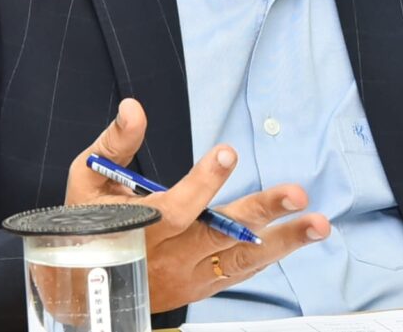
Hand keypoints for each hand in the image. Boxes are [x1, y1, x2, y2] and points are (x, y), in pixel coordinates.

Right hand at [64, 98, 330, 312]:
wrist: (82, 295)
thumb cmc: (86, 231)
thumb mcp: (88, 185)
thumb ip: (114, 146)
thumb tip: (133, 107)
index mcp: (143, 228)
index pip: (178, 207)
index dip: (204, 181)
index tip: (227, 151)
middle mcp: (172, 255)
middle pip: (220, 234)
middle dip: (261, 212)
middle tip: (297, 193)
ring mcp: (191, 275)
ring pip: (241, 259)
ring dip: (284, 241)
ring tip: (320, 224)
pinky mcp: (203, 287)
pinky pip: (242, 271)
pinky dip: (273, 254)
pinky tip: (303, 237)